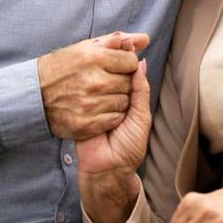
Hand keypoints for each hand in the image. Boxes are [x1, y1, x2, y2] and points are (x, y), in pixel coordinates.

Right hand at [38, 31, 147, 139]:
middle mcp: (93, 80)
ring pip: (124, 102)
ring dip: (117, 99)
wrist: (34, 95)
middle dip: (121, 81)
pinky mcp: (86, 124)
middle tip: (105, 81)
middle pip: (129, 82)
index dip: (125, 64)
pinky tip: (98, 108)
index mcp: (93, 57)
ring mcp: (90, 104)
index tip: (114, 67)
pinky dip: (111, 115)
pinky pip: (114, 118)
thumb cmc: (64, 67)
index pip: (131, 61)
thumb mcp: (86, 48)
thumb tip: (145, 38)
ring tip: (100, 95)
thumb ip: (117, 42)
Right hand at [77, 59, 150, 222]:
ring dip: (110, 100)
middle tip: (125, 103)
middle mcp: (106, 96)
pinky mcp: (80, 111)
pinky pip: (90, 100)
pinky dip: (99, 110)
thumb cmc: (129, 145)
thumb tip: (142, 63)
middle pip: (111, 74)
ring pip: (102, 85)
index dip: (126, 62)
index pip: (124, 70)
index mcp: (122, 95)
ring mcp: (92, 103)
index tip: (127, 52)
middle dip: (118, 81)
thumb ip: (140, 90)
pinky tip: (105, 126)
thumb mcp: (140, 116)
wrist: (109, 170)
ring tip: (117, 124)